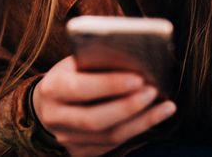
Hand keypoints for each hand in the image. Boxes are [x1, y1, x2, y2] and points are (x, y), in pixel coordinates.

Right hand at [32, 56, 175, 156]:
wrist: (48, 104)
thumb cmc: (68, 76)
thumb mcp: (74, 64)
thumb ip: (97, 64)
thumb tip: (134, 62)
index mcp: (52, 88)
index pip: (80, 88)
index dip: (110, 84)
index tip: (137, 78)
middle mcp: (56, 117)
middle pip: (95, 119)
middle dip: (128, 106)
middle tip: (152, 91)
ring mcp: (68, 138)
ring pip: (108, 136)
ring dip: (141, 121)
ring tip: (163, 105)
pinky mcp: (81, 152)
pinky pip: (113, 145)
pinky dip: (137, 130)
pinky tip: (154, 117)